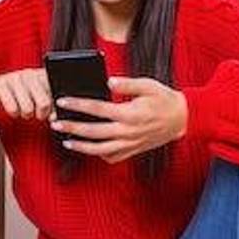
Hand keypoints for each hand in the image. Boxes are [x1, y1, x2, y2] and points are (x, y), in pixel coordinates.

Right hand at [0, 68, 52, 119]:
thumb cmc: (17, 95)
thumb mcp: (35, 98)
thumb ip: (48, 106)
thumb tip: (54, 117)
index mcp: (41, 75)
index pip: (56, 94)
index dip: (54, 109)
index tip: (50, 115)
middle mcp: (30, 74)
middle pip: (44, 103)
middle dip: (40, 115)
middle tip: (35, 114)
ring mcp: (15, 78)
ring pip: (28, 108)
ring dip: (25, 115)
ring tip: (21, 109)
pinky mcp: (1, 85)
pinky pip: (12, 109)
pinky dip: (13, 113)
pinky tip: (12, 108)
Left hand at [50, 76, 187, 163]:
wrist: (183, 119)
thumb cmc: (164, 99)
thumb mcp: (148, 85)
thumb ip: (127, 84)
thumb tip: (108, 81)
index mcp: (130, 113)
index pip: (97, 108)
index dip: (78, 104)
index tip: (62, 101)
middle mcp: (128, 131)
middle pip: (93, 132)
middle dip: (72, 127)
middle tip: (55, 123)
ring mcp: (130, 144)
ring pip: (100, 149)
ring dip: (81, 146)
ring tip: (66, 141)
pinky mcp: (133, 150)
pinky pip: (112, 156)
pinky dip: (98, 154)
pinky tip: (88, 149)